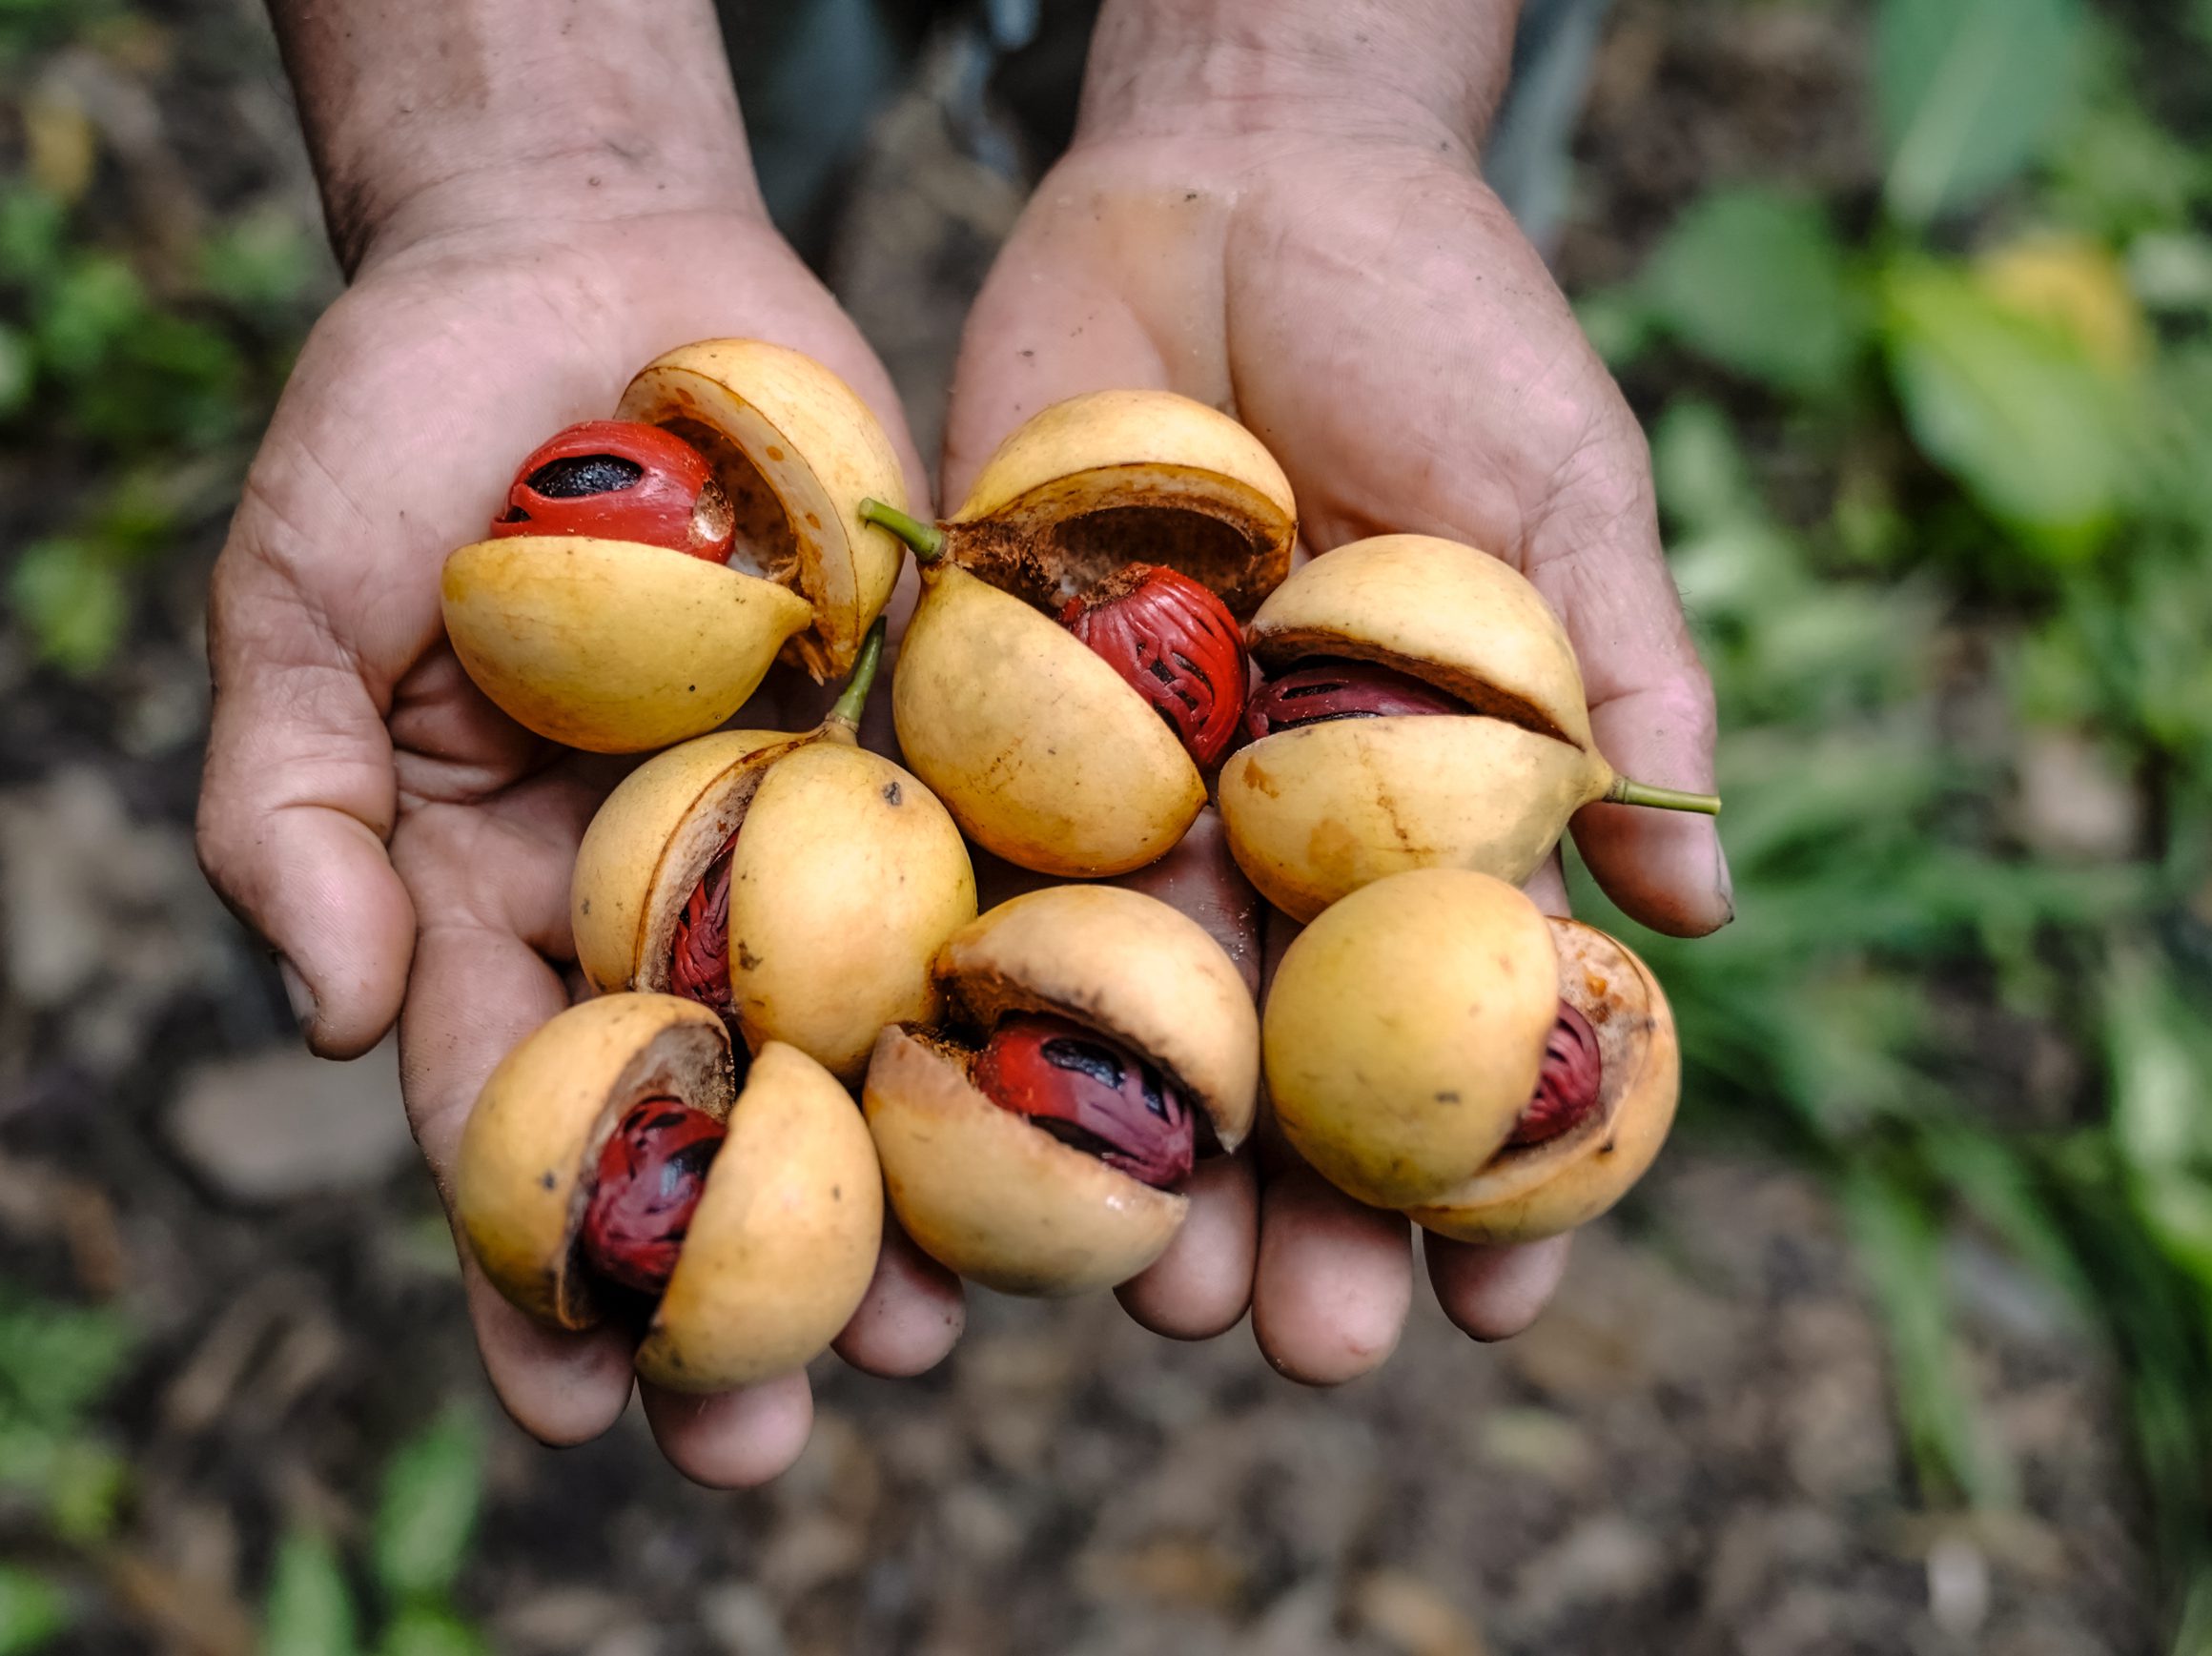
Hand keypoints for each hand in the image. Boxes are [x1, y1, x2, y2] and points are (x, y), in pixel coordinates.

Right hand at [197, 192, 967, 1483]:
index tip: (573, 1406)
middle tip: (767, 1446)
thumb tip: (318, 1023)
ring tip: (949, 1341)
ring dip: (897, 1194)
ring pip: (855, 1041)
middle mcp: (652, 890)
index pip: (505, 1110)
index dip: (531, 1262)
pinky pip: (977, 878)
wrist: (586, 252)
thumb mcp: (295, 597)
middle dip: (729, 1289)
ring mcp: (798, 827)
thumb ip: (286, 806)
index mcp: (488, 891)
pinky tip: (1067, 1105)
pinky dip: (1014, 991)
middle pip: (697, 1119)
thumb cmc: (404, 420)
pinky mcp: (923, 742)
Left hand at [941, 0, 1726, 1380]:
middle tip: (1297, 1345)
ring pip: (1110, 1006)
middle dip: (1294, 1213)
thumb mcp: (1560, 488)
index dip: (1489, 1173)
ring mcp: (1113, 787)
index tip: (1504, 1303)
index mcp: (1409, 811)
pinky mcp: (976, 717)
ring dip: (1125, 1157)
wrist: (1238, 173)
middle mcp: (1258, 830)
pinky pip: (958, 869)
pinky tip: (947, 1119)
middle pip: (1278, 1056)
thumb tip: (1702, 914)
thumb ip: (1622, 686)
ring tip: (1136, 1294)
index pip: (1454, 1026)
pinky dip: (953, 994)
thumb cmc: (1438, 322)